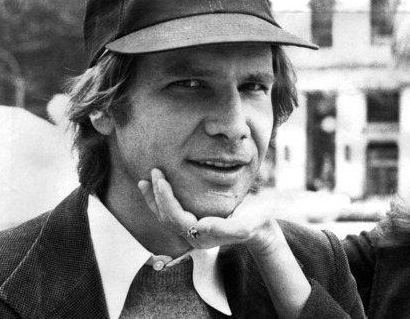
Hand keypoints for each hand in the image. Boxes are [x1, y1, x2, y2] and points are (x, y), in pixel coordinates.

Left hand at [138, 168, 311, 317]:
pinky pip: (173, 213)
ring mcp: (193, 230)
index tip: (160, 179)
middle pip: (167, 218)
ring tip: (145, 180)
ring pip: (166, 217)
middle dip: (157, 195)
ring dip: (154, 198)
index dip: (165, 199)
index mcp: (202, 237)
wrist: (263, 225)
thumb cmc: (256, 221)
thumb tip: (200, 226)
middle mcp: (193, 236)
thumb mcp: (245, 224)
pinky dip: (162, 200)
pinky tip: (157, 188)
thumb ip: (224, 228)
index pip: (175, 218)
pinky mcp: (195, 221)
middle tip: (154, 172)